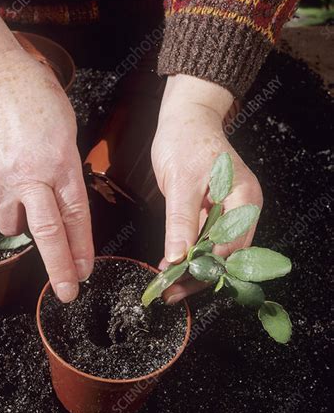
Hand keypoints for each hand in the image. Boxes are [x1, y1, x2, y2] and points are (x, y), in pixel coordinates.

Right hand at [0, 3, 93, 301]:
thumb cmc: (32, 94)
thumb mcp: (66, 128)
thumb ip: (67, 170)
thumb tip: (64, 203)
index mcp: (60, 163)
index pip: (76, 217)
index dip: (82, 248)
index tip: (86, 271)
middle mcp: (30, 177)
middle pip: (46, 235)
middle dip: (59, 269)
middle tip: (67, 292)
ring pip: (11, 227)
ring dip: (21, 224)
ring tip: (22, 200)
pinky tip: (0, 191)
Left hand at [151, 74, 262, 302]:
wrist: (185, 119)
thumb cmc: (186, 141)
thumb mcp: (181, 182)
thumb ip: (181, 221)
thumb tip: (178, 257)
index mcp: (244, 200)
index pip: (230, 248)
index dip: (205, 269)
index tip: (179, 283)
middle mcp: (242, 210)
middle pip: (226, 256)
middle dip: (199, 276)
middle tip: (171, 293)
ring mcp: (229, 212)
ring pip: (215, 252)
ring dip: (192, 270)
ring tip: (167, 286)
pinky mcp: (213, 213)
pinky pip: (204, 241)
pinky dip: (189, 255)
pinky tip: (169, 266)